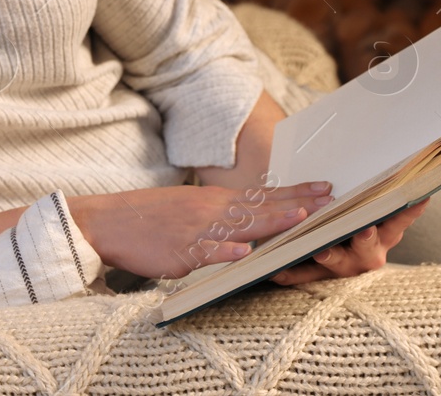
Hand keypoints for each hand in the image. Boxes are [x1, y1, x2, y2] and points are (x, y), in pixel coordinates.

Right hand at [67, 181, 333, 279]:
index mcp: (217, 200)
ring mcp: (197, 229)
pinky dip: (225, 251)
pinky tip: (244, 253)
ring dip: (271, 222)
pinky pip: (205, 251)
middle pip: (263, 207)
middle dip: (299, 203)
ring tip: (298, 218)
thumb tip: (255, 219)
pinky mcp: (179, 251)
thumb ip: (224, 214)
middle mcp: (212, 210)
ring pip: (241, 226)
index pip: (265, 194)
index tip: (327, 187)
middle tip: (331, 200)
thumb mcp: (192, 208)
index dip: (297, 191)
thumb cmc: (153, 219)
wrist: (109, 222)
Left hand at [266, 198, 429, 284]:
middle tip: (363, 228)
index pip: (400, 220)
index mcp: (384, 235)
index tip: (419, 198)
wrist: (330, 256)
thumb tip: (400, 167)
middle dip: (366, 238)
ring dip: (330, 256)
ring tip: (320, 249)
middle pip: (369, 248)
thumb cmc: (355, 223)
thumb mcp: (367, 208)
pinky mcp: (317, 277)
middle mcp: (367, 254)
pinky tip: (278, 271)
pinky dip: (292, 273)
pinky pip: (303, 276)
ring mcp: (343, 267)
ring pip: (337, 264)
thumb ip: (376, 194)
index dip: (409, 211)